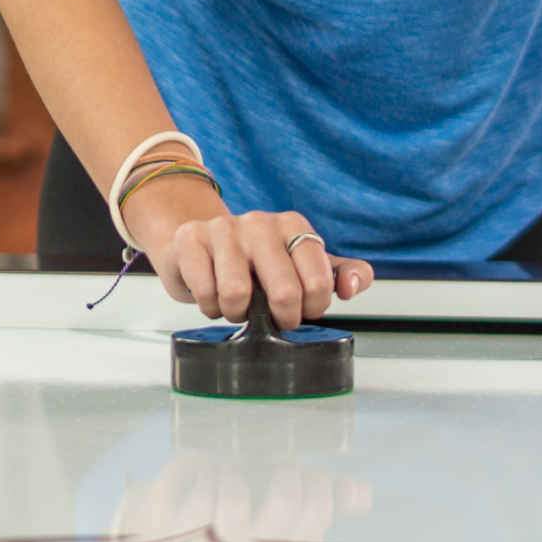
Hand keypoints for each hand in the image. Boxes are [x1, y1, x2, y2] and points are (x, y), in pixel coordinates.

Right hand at [124, 176, 373, 327]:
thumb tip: (351, 287)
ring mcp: (224, 228)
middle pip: (285, 291)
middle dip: (280, 318)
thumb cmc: (254, 262)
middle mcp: (260, 222)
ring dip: (237, 313)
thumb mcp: (301, 265)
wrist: (196, 241)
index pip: (319, 280)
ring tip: (237, 304)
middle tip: (272, 319)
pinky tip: (212, 295)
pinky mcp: (191, 239)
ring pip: (237, 294)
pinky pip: (205, 292)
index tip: (302, 310)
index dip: (313, 308)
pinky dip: (210, 306)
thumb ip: (340, 274)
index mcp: (293, 225)